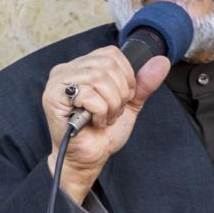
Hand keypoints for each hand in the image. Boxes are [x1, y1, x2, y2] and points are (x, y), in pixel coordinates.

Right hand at [42, 46, 171, 204]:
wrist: (88, 158)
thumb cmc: (102, 133)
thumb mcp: (129, 104)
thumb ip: (143, 83)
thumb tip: (160, 62)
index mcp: (82, 66)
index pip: (111, 54)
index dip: (126, 76)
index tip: (122, 98)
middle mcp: (67, 69)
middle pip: (107, 65)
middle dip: (119, 93)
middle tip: (112, 111)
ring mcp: (57, 82)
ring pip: (99, 79)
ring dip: (110, 105)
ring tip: (103, 117)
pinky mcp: (52, 97)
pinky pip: (89, 95)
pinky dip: (100, 112)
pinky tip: (94, 122)